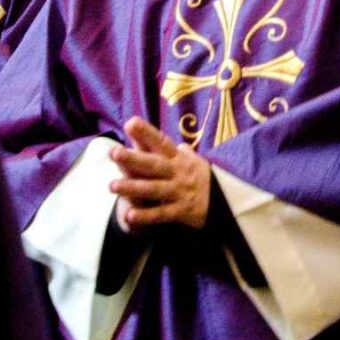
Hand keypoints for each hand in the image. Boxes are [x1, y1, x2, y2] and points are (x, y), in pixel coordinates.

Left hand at [109, 117, 211, 232]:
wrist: (226, 202)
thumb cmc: (202, 177)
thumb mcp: (194, 159)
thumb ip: (176, 149)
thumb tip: (159, 137)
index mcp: (179, 158)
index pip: (161, 142)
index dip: (147, 132)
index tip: (130, 123)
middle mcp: (178, 173)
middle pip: (153, 165)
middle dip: (133, 159)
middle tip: (113, 152)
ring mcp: (179, 192)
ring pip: (153, 189)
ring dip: (133, 188)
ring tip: (112, 186)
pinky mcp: (181, 212)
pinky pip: (161, 214)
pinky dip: (146, 216)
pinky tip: (129, 216)